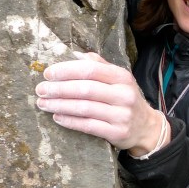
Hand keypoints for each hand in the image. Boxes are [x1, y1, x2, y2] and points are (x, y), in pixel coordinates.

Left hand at [35, 52, 168, 156]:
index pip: (90, 70)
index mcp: (121, 77)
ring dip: (59, 105)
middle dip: (58, 89)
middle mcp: (123, 94)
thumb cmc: (126, 99)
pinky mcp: (117, 132)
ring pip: (84, 108)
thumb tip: (75, 54)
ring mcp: (121, 115)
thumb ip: (99, 65)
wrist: (147, 127)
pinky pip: (88, 126)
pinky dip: (69, 121)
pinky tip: (57, 117)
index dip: (66, 70)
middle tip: (41, 90)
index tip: (48, 73)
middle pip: (84, 89)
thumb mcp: (119, 79)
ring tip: (43, 104)